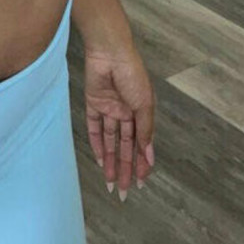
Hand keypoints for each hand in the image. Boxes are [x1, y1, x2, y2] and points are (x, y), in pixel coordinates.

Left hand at [82, 42, 155, 199]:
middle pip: (125, 146)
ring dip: (112, 161)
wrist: (110, 52)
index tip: (141, 182)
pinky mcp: (93, 104)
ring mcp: (109, 109)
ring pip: (110, 141)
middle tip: (124, 190)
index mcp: (141, 111)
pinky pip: (94, 129)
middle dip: (125, 168)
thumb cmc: (132, 74)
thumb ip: (145, 131)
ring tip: (112, 183)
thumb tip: (149, 156)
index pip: (141, 143)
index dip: (141, 163)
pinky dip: (97, 145)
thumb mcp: (144, 105)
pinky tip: (100, 161)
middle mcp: (125, 112)